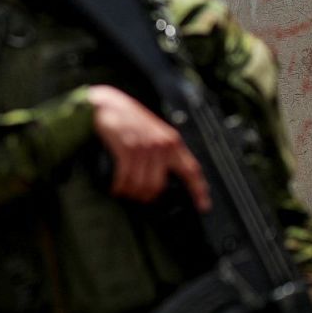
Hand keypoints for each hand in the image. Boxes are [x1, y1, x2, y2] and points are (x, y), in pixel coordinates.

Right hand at [87, 86, 210, 210]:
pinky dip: (120, 187)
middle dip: (146, 197)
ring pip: (142, 185)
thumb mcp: (153, 132)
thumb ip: (162, 151)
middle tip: (138, 198)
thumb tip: (164, 177)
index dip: (199, 191)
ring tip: (124, 192)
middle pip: (158, 186)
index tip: (203, 206)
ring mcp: (144, 147)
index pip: (191, 170)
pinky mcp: (127, 149)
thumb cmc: (128, 120)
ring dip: (131, 193)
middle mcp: (161, 145)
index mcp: (172, 142)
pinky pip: (126, 178)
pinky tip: (116, 188)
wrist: (107, 105)